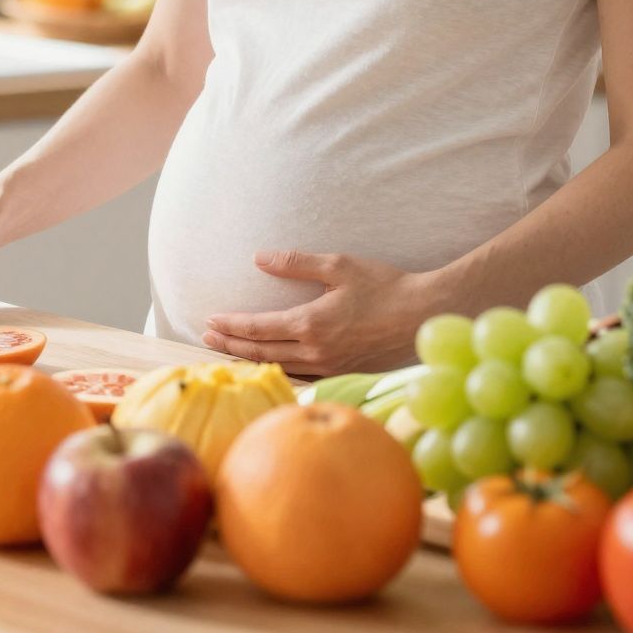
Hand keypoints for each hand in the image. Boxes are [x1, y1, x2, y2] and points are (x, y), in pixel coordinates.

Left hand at [202, 251, 443, 376]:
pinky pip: (302, 375)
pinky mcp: (344, 372)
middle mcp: (316, 351)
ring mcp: (330, 366)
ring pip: (280, 367)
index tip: (210, 322)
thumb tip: (258, 257)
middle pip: (262, 352)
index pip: (258, 329)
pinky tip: (272, 365)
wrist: (425, 316)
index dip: (231, 327)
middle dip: (231, 346)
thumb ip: (296, 263)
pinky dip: (279, 369)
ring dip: (251, 360)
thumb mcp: (339, 265)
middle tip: (207, 339)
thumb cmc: (385, 286)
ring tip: (230, 353)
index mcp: (311, 324)